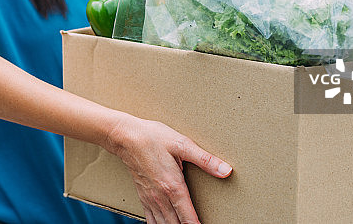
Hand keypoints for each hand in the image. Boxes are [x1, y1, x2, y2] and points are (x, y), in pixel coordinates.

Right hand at [107, 117, 231, 223]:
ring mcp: (151, 199)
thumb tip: (227, 170)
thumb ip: (205, 160)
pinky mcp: (144, 197)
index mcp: (173, 186)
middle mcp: (161, 197)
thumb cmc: (153, 138)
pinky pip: (151, 221)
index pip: (189, 218)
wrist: (125, 137)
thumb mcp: (182, 144)